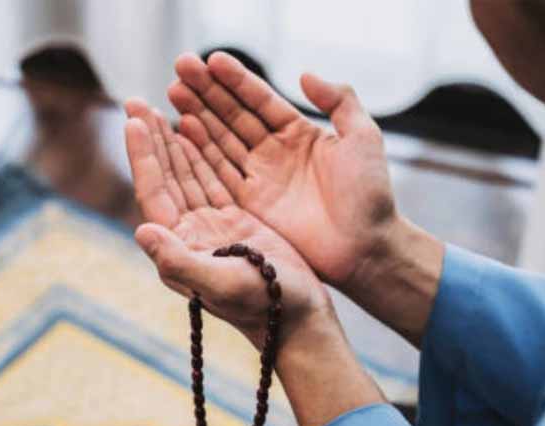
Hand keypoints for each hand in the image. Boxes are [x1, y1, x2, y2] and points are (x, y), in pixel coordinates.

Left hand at [123, 99, 386, 425]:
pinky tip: (195, 131)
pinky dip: (203, 153)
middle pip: (166, 178)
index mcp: (181, 246)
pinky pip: (214, 179)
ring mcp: (214, 228)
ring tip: (160, 106)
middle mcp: (191, 235)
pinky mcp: (237, 224)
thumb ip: (180, 261)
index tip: (134, 118)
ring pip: (189, 175)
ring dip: (174, 142)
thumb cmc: (264, 306)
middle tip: (136, 101)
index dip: (143, 155)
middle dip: (152, 140)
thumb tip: (141, 231)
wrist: (300, 321)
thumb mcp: (221, 283)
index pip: (154, 192)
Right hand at [168, 52, 444, 346]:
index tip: (212, 59)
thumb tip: (305, 74)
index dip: (237, 79)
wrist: (367, 247)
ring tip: (173, 90)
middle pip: (234, 116)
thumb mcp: (363, 137)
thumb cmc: (371, 194)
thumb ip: (338, 101)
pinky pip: (220, 173)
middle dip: (207, 92)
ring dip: (197, 115)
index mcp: (299, 133)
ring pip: (221, 140)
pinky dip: (200, 152)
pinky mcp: (251, 205)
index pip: (260, 99)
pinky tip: (182, 128)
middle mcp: (275, 153)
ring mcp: (260, 179)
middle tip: (180, 67)